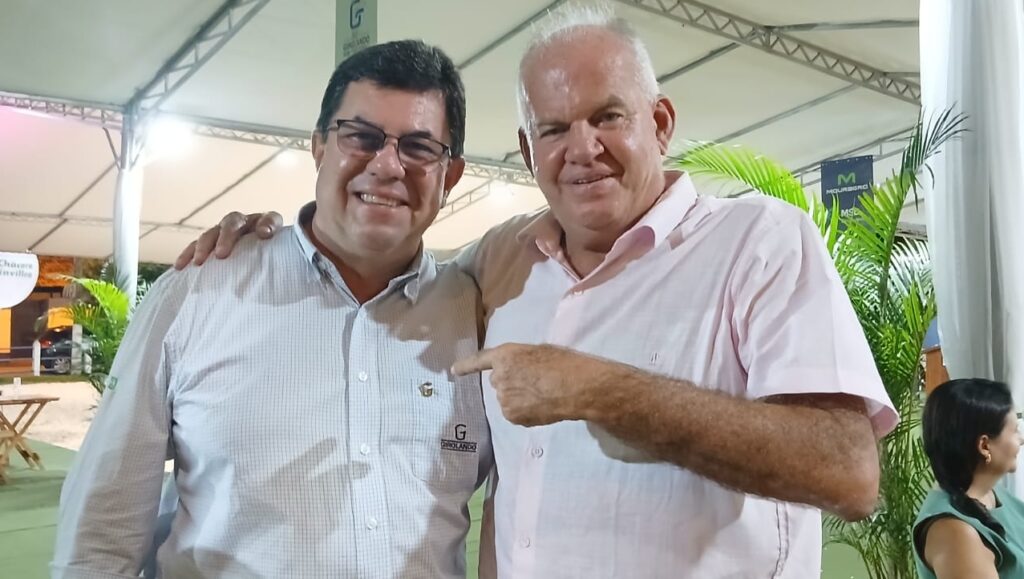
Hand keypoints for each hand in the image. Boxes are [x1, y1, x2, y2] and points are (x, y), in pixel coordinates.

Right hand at [174, 212, 283, 268]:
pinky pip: (196, 245)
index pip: (270, 218)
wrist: (261, 268)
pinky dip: (189, 254)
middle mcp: (246, 225)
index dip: (266, 223)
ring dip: (205, 245)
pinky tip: (181, 267)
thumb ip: (294, 265)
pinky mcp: (210, 243)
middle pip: (234, 222)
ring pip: (212, 231)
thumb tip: (310, 281)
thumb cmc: (278, 267)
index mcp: (268, 226)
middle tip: (222, 254)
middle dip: (227, 236)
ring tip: (200, 262)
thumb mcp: (288, 264)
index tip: (264, 235)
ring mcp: (225, 233)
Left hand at [452, 343, 619, 426]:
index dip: (466, 366)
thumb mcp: (538, 352)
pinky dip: (524, 411)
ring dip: (518, 397)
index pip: (479, 360)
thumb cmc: (563, 363)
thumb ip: (519, 360)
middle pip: (498, 381)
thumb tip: (517, 372)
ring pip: (507, 398)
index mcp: (505, 355)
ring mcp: (504, 399)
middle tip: (533, 381)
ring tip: (541, 394)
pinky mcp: (512, 416)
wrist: (575, 387)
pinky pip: (514, 413)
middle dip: (510, 381)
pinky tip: (541, 406)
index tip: (454, 371)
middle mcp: (499, 377)